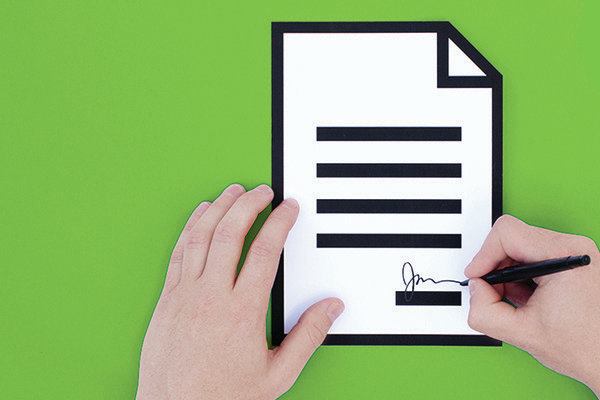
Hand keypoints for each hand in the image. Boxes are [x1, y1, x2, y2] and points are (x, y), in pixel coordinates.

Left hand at [136, 184, 343, 399]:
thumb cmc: (223, 396)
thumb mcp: (277, 374)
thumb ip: (307, 337)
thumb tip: (331, 309)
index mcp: (242, 311)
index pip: (265, 252)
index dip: (279, 222)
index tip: (288, 208)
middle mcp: (212, 296)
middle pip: (230, 234)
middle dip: (249, 204)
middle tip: (262, 191)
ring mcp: (186, 294)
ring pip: (201, 237)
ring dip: (219, 208)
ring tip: (233, 192)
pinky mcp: (167, 298)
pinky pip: (178, 253)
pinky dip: (190, 228)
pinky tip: (199, 215)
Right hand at [465, 215, 599, 393]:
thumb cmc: (586, 347)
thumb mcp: (522, 333)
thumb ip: (485, 311)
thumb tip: (476, 289)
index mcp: (566, 256)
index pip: (506, 233)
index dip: (483, 256)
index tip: (477, 276)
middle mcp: (574, 248)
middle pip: (512, 238)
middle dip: (495, 267)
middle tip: (495, 293)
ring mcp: (575, 253)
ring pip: (520, 246)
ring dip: (507, 273)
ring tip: (517, 299)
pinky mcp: (572, 261)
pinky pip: (532, 256)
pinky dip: (521, 275)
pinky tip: (528, 297)